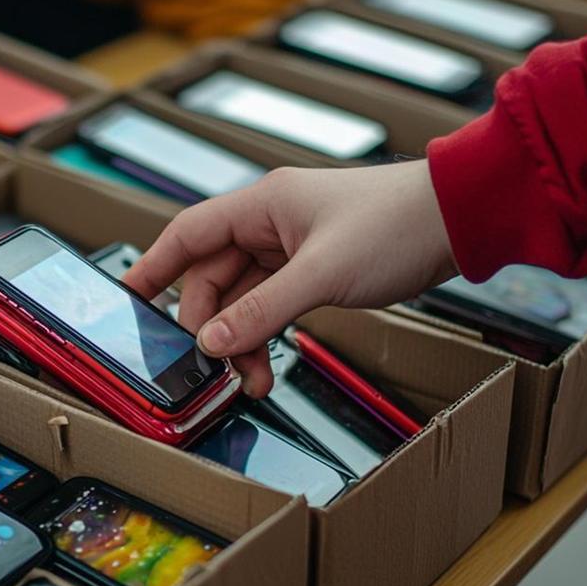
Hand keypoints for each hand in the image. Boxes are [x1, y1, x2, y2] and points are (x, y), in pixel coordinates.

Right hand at [124, 159, 456, 396]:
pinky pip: (273, 304)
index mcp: (262, 206)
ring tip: (250, 379)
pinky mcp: (316, 268)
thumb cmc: (397, 226)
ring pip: (244, 298)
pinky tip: (270, 364)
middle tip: (214, 365)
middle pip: (213, 277)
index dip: (153, 267)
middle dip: (210, 325)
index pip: (187, 235)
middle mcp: (271, 223)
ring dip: (241, 339)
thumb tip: (210, 343)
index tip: (126, 300)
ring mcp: (293, 247)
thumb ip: (261, 311)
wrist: (460, 220)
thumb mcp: (321, 275)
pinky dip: (267, 334)